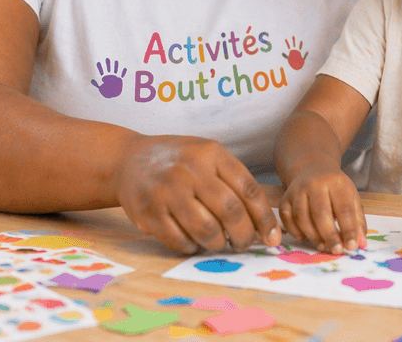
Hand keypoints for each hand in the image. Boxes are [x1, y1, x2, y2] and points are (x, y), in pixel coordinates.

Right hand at [114, 135, 279, 254]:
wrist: (129, 159)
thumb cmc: (178, 161)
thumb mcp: (207, 155)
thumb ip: (234, 181)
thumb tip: (265, 223)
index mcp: (211, 153)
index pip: (249, 190)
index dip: (265, 218)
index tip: (273, 237)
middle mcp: (190, 169)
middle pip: (231, 212)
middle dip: (244, 236)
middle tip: (244, 244)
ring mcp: (167, 191)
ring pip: (206, 230)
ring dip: (218, 244)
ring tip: (219, 243)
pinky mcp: (148, 212)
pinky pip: (179, 240)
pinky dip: (192, 247)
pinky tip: (194, 242)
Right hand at [280, 162, 365, 253]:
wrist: (311, 167)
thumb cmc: (334, 187)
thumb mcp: (351, 196)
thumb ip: (358, 220)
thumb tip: (361, 244)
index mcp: (336, 183)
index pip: (344, 209)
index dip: (348, 229)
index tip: (352, 246)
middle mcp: (315, 184)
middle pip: (321, 213)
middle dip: (330, 235)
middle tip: (336, 250)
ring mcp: (297, 190)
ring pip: (302, 217)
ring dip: (313, 236)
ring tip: (323, 246)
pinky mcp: (285, 198)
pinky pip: (287, 218)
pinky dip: (294, 231)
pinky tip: (304, 238)